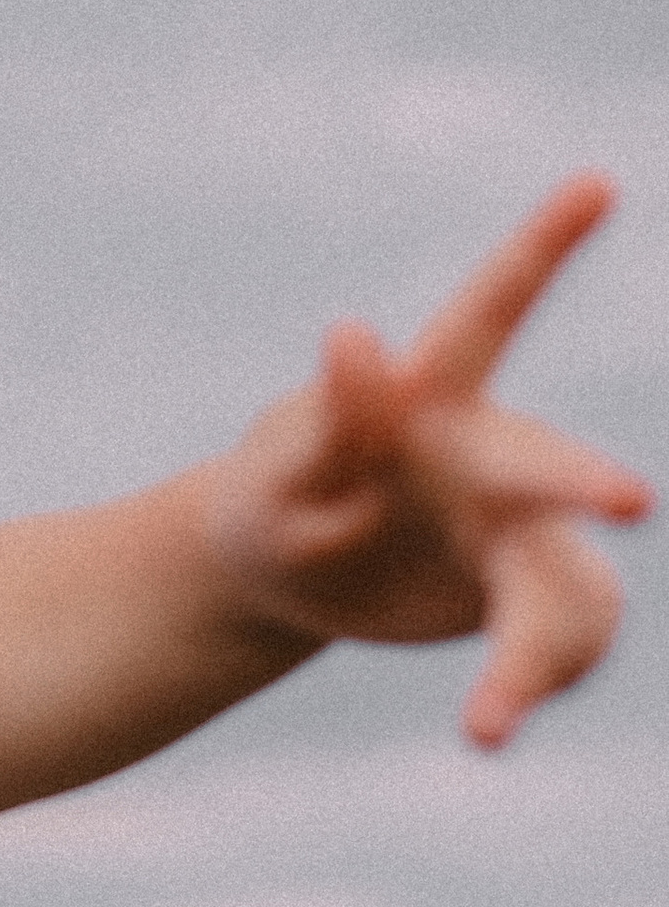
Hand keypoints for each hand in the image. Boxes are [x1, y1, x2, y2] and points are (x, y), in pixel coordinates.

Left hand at [206, 175, 649, 746]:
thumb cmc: (273, 508)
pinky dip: (527, 681)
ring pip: (556, 589)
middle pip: (538, 471)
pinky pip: (557, 641)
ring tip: (487, 726)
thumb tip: (360, 331)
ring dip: (534, 655)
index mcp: (430, 403)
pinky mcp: (521, 597)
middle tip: (632, 502)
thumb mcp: (279, 478)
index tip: (596, 181)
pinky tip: (490, 723)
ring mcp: (513, 533)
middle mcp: (489, 459)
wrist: (285, 582)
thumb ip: (327, 416)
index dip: (544, 243)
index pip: (489, 310)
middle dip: (576, 485)